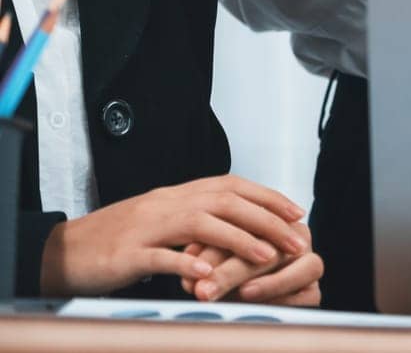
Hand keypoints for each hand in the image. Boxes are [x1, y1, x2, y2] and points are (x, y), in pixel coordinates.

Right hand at [38, 176, 307, 297]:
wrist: (63, 251)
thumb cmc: (115, 240)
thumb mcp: (161, 221)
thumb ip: (196, 218)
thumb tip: (239, 221)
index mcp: (176, 195)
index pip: (232, 186)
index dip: (267, 197)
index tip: (297, 212)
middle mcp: (165, 204)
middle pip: (225, 201)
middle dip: (266, 219)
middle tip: (295, 238)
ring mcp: (145, 228)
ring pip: (200, 224)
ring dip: (238, 239)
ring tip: (267, 256)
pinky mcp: (125, 254)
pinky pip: (160, 256)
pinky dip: (186, 263)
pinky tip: (209, 274)